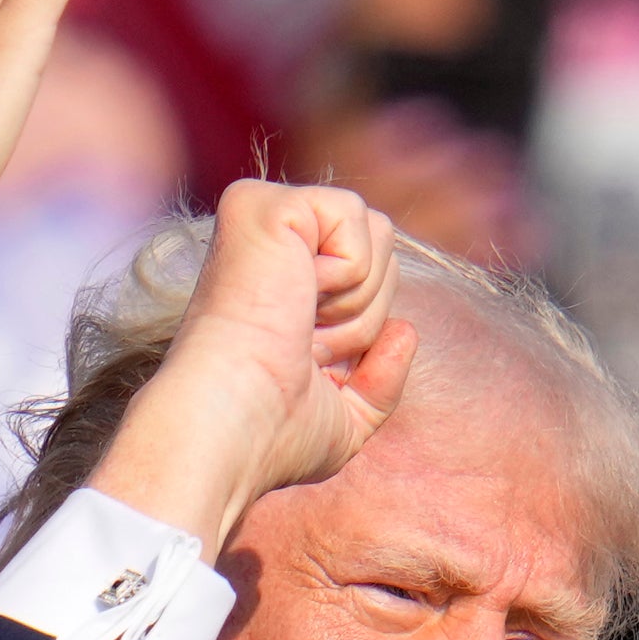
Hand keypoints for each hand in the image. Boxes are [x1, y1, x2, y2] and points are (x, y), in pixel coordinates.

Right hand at [89, 180, 418, 550]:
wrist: (232, 426)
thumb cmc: (270, 436)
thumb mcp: (343, 419)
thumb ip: (380, 381)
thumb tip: (407, 330)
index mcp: (279, 284)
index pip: (369, 275)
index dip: (359, 332)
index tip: (305, 365)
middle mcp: (268, 245)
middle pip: (383, 247)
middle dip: (363, 313)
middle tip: (304, 346)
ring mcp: (261, 217)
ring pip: (377, 229)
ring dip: (356, 299)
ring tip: (297, 325)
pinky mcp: (261, 203)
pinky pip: (356, 217)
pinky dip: (345, 273)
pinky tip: (294, 297)